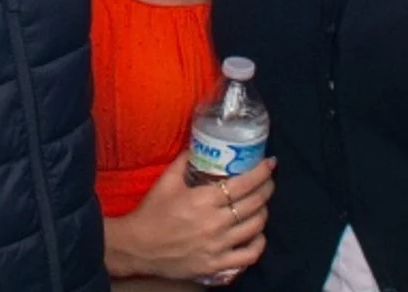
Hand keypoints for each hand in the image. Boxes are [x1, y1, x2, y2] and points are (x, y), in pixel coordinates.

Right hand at [105, 152, 275, 280]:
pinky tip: (257, 235)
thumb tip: (202, 143)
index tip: (270, 163)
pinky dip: (258, 244)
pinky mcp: (215, 264)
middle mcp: (214, 223)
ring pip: (255, 227)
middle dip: (267, 188)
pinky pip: (248, 256)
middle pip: (254, 204)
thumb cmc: (152, 212)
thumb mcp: (167, 181)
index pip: (243, 184)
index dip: (261, 172)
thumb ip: (186, 160)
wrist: (137, 247)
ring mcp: (217, 246)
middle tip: (268, 181)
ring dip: (263, 212)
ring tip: (261, 205)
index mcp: (203, 200)